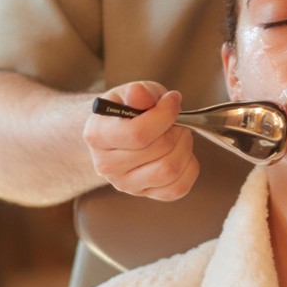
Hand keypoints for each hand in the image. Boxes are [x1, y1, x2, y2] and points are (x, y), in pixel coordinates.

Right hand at [82, 81, 198, 200]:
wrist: (120, 130)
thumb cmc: (127, 109)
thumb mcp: (131, 92)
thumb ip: (138, 93)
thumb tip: (138, 93)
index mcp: (97, 136)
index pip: (138, 133)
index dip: (164, 115)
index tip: (172, 100)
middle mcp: (106, 165)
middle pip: (159, 150)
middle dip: (176, 129)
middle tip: (174, 120)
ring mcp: (125, 184)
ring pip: (169, 170)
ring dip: (184, 147)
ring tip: (178, 134)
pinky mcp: (144, 194)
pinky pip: (178, 188)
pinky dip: (189, 167)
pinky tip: (180, 152)